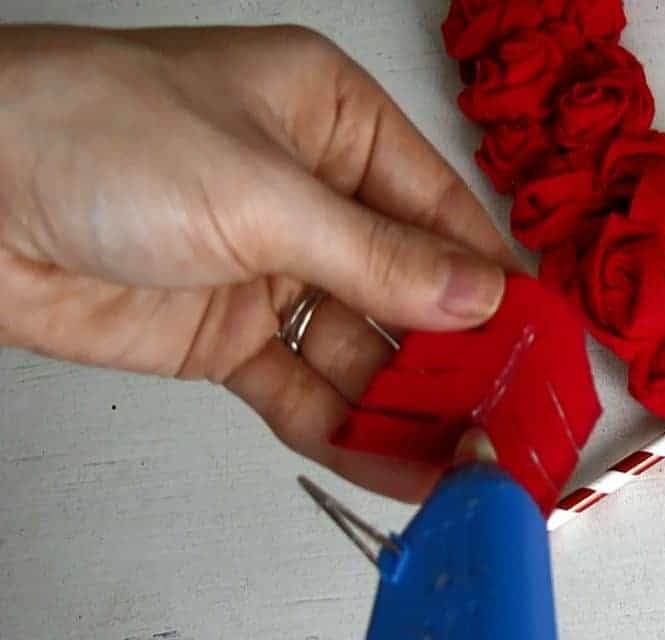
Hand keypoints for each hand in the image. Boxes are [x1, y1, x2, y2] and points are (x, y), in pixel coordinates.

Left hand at [0, 24, 514, 500]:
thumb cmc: (100, 135)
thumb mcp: (262, 191)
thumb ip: (376, 256)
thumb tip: (478, 298)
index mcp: (333, 124)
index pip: (439, 210)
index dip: (492, 278)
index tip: (539, 341)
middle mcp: (312, 196)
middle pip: (408, 289)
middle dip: (455, 356)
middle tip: (504, 420)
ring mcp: (271, 270)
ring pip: (361, 350)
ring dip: (405, 405)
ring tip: (460, 461)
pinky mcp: (228, 336)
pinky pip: (305, 389)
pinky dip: (343, 429)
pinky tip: (389, 464)